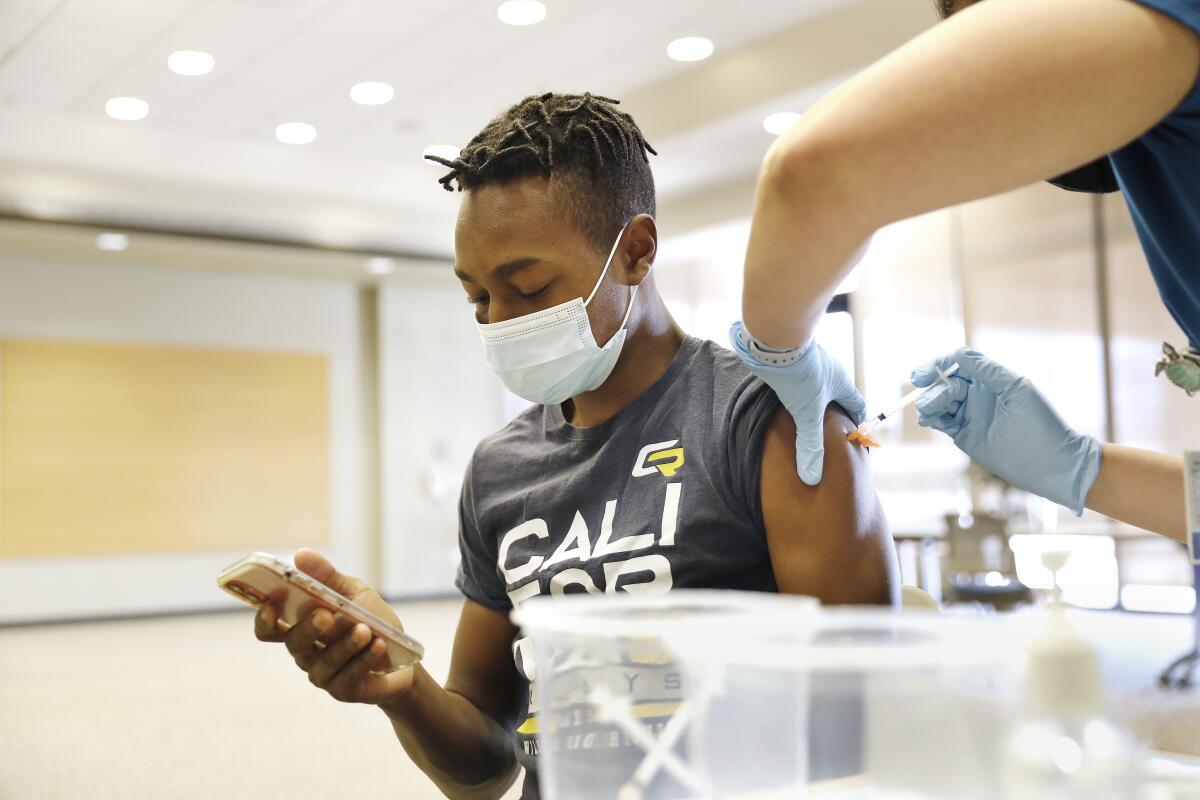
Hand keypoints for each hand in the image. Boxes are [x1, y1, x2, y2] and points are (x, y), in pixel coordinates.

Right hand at [254, 548, 415, 704]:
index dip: (264, 620)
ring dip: (345, 644)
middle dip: (309, 628)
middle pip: (295, 643)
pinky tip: (379, 645)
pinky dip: (364, 659)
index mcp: (301, 626)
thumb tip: (301, 555)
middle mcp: (306, 653)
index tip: (269, 607)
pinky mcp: (343, 690)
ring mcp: (322, 674)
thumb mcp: (354, 593)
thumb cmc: (372, 620)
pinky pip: (348, 677)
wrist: (404, 656)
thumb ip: (328, 577)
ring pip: (324, 661)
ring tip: (364, 629)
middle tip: (327, 615)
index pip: (270, 629)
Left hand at [730, 321, 865, 484]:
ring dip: (813, 401)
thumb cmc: (799, 375)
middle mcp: (830, 371)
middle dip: (833, 414)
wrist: (775, 340)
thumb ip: (810, 446)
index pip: (856, 406)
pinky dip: (795, 390)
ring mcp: (811, 363)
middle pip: (837, 396)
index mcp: (841, 383)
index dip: (857, 422)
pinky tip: (783, 401)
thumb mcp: (806, 415)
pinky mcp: (792, 359)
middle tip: (826, 433)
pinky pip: (798, 378)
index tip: (854, 437)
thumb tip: (812, 478)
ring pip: (817, 386)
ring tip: (803, 420)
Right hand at [911, 347, 1101, 514]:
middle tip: (928, 403)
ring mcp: (970, 414)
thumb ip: (986, 369)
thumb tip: (958, 353)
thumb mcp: (1015, 388)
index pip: (958, 364)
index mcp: (991, 380)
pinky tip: (928, 420)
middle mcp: (978, 394)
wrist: (1048, 463)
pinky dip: (931, 418)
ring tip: (927, 414)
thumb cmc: (1039, 423)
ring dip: (929, 404)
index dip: (938, 366)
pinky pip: (941, 421)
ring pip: (940, 401)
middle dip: (933, 389)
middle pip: (945, 383)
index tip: (921, 374)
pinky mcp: (964, 434)